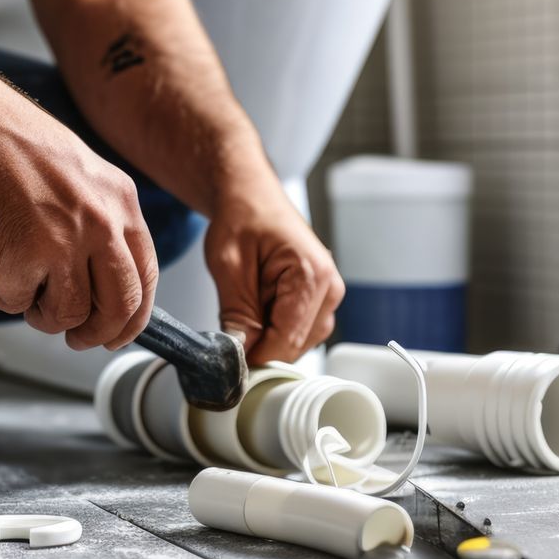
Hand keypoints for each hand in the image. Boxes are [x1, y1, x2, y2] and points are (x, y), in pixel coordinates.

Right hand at [0, 98, 156, 350]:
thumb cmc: (7, 139)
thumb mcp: (78, 171)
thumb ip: (97, 218)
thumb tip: (99, 273)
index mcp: (120, 200)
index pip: (145, 276)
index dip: (133, 315)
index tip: (117, 329)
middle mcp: (100, 223)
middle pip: (118, 306)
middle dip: (98, 333)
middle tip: (78, 338)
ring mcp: (62, 244)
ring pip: (69, 315)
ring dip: (45, 317)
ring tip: (25, 295)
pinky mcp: (21, 259)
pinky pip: (19, 303)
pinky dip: (4, 296)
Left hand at [205, 184, 344, 363]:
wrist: (252, 196)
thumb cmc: (244, 217)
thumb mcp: (228, 266)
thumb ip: (236, 314)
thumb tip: (240, 357)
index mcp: (312, 275)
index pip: (287, 339)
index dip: (255, 355)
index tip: (229, 361)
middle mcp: (330, 288)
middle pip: (295, 345)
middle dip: (261, 343)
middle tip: (231, 321)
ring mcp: (328, 295)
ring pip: (297, 343)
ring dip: (267, 335)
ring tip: (247, 301)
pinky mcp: (320, 300)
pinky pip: (297, 330)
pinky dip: (273, 326)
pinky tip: (258, 303)